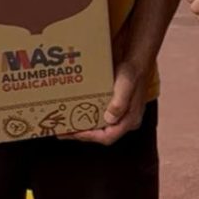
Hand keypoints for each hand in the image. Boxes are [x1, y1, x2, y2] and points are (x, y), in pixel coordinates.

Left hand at [71, 28, 147, 144]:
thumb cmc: (132, 73)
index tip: (74, 132)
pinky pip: (98, 118)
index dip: (89, 136)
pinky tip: (74, 113)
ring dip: (82, 127)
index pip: (108, 137)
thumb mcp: (126, 85)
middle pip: (101, 134)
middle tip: (63, 131)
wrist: (136, 61)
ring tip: (65, 124)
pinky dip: (86, 118)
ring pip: (98, 127)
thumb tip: (109, 119)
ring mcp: (119, 115)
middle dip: (81, 133)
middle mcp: (124, 121)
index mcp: (130, 120)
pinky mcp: (114, 108)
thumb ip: (120, 102)